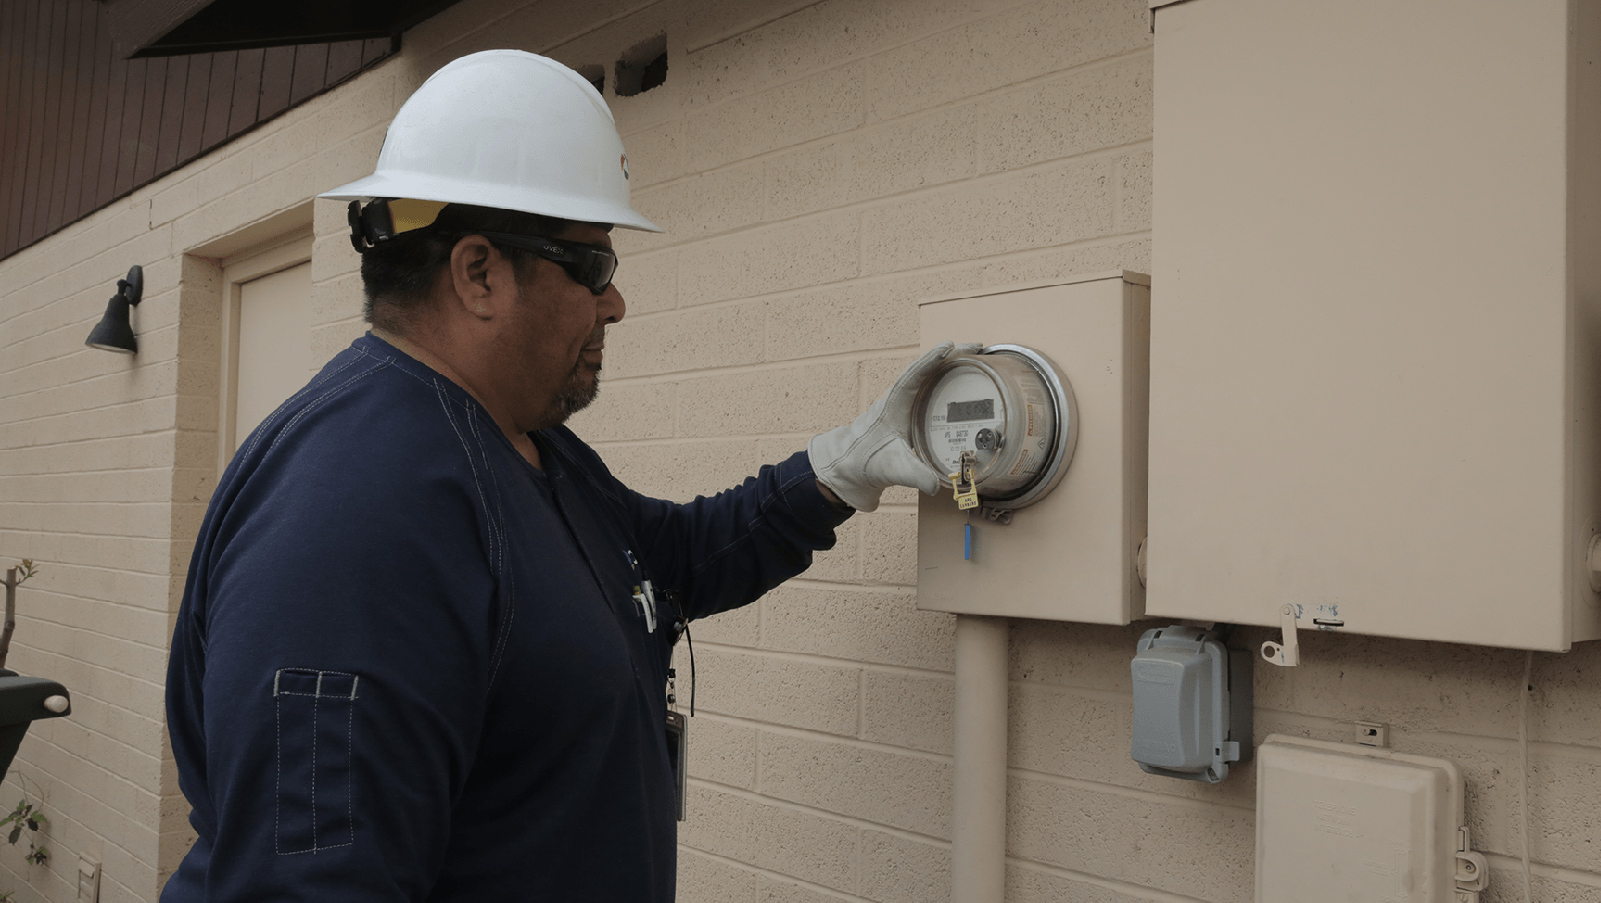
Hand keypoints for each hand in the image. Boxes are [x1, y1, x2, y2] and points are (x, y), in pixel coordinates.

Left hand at [808, 342, 981, 511]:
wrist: (852, 467)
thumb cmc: (867, 462)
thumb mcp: (895, 469)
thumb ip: (916, 476)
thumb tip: (937, 484)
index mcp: (894, 404)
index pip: (915, 375)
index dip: (932, 360)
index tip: (950, 346)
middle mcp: (900, 398)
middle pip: (928, 368)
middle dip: (953, 355)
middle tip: (977, 348)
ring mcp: (906, 403)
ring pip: (930, 376)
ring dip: (952, 365)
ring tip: (977, 358)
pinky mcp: (911, 411)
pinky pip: (931, 388)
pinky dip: (948, 380)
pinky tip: (964, 382)